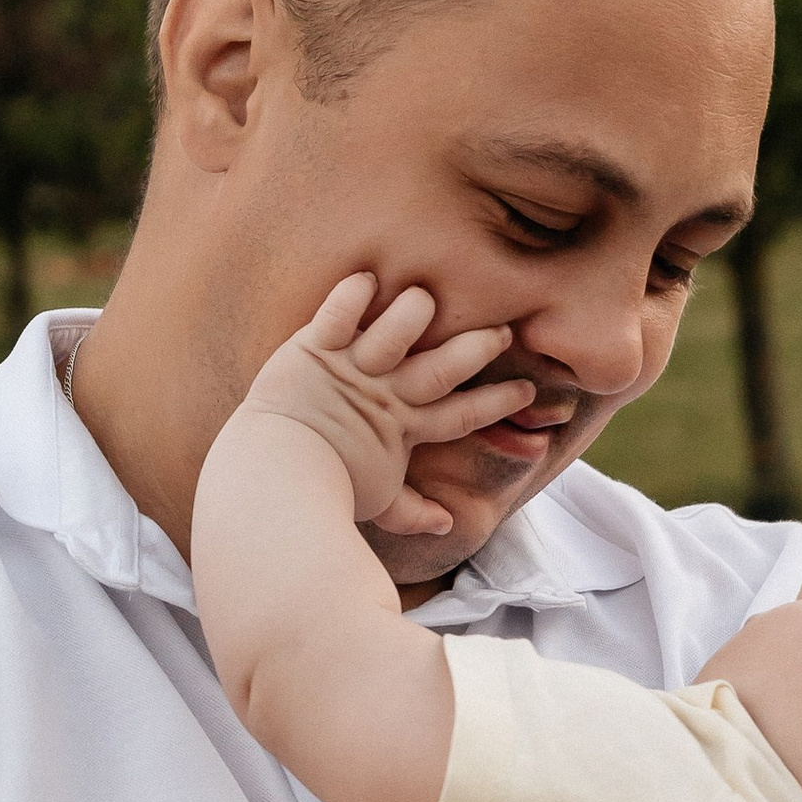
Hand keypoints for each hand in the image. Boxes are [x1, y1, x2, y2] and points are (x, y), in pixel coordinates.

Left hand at [242, 274, 528, 537]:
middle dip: (477, 348)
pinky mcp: (314, 349)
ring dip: (412, 313)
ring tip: (425, 299)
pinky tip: (366, 276)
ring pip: (397, 329)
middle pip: (444, 367)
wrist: (273, 482)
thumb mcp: (377, 503)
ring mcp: (352, 369)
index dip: (498, 402)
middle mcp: (386, 394)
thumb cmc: (325, 493)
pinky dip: (351, 294)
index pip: (463, 414)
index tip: (528, 390)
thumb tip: (446, 524)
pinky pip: (338, 313)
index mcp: (405, 428)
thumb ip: (413, 510)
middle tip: (503, 331)